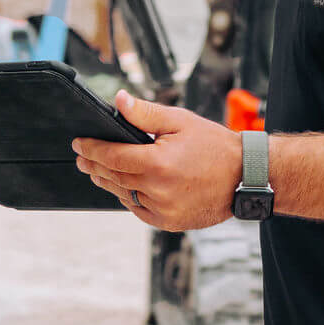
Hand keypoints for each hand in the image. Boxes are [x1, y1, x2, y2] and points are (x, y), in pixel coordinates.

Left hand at [73, 92, 240, 229]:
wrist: (245, 177)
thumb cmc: (216, 146)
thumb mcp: (181, 121)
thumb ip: (146, 113)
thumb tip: (119, 101)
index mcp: (157, 163)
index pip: (111, 156)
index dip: (91, 149)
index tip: (78, 143)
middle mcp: (157, 190)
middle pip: (114, 177)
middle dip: (94, 165)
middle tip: (81, 157)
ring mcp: (163, 210)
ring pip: (124, 195)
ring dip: (109, 182)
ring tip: (98, 171)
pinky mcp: (170, 223)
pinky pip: (140, 210)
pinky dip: (129, 198)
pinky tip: (124, 188)